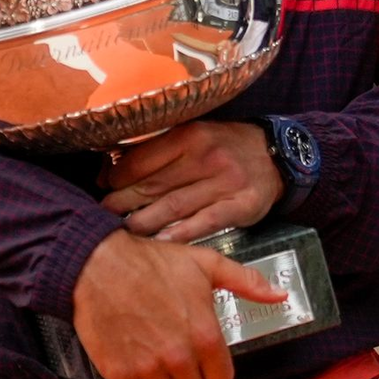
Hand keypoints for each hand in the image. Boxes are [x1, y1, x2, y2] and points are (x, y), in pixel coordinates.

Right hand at [72, 229, 285, 378]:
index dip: (216, 369)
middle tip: (180, 354)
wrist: (102, 265)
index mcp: (205, 333)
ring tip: (158, 359)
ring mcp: (147, 368)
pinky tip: (138, 372)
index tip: (207, 358)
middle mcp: (179, 356)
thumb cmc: (155, 262)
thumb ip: (246, 282)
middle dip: (190, 377)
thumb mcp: (207, 264)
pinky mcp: (118, 374)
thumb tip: (280, 295)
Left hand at [101, 121, 282, 242]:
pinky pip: (203, 223)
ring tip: (123, 233)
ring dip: (143, 223)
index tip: (104, 189)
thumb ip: (159, 151)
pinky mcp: (239, 204)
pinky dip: (179, 235)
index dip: (116, 178)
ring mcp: (225, 181)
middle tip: (103, 217)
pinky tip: (160, 244)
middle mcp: (207, 156)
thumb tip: (109, 171)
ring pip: (173, 206)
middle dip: (122, 204)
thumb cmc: (226, 148)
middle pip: (153, 185)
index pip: (141, 160)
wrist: (275, 155)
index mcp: (191, 134)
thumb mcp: (196, 136)